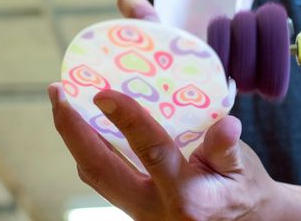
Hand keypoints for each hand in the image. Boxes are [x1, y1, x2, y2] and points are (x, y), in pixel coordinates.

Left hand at [49, 0, 283, 220]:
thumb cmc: (243, 188)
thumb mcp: (243, 167)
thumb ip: (227, 148)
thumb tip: (227, 125)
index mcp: (187, 197)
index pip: (151, 152)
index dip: (126, 120)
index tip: (103, 92)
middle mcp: (155, 209)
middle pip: (100, 170)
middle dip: (71, 130)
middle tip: (57, 90)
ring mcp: (139, 212)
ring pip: (94, 176)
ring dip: (74, 138)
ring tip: (63, 101)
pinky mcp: (133, 208)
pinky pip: (102, 178)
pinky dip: (88, 149)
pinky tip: (84, 124)